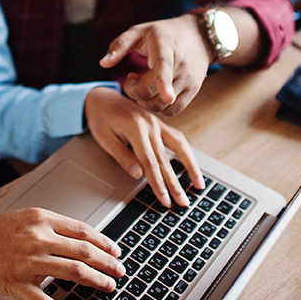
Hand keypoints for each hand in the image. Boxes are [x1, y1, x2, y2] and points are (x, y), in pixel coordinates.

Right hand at [0, 208, 123, 299]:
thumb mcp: (25, 218)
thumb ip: (51, 227)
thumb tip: (80, 240)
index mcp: (41, 219)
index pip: (82, 230)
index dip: (104, 242)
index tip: (115, 251)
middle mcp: (38, 238)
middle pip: (84, 251)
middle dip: (107, 262)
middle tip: (120, 270)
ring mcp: (29, 263)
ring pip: (74, 272)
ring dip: (96, 280)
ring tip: (108, 285)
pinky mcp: (18, 284)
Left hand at [85, 86, 203, 206]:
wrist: (102, 97)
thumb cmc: (100, 118)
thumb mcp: (104, 138)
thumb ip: (122, 156)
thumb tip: (139, 175)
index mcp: (136, 129)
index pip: (150, 162)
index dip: (158, 183)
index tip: (165, 200)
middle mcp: (150, 125)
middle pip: (166, 159)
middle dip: (176, 183)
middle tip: (184, 202)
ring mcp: (157, 123)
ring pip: (179, 147)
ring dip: (190, 167)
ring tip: (199, 185)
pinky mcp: (159, 124)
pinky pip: (177, 139)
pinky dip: (186, 153)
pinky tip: (192, 165)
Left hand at [99, 15, 211, 115]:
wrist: (199, 36)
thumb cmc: (163, 33)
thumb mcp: (140, 31)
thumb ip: (119, 45)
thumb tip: (102, 64)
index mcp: (166, 48)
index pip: (165, 68)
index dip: (165, 83)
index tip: (168, 96)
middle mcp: (181, 66)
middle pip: (154, 93)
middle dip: (134, 91)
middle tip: (131, 78)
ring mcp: (189, 80)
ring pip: (162, 105)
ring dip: (145, 101)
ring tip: (143, 84)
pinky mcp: (193, 91)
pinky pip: (173, 111)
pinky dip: (159, 107)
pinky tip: (155, 93)